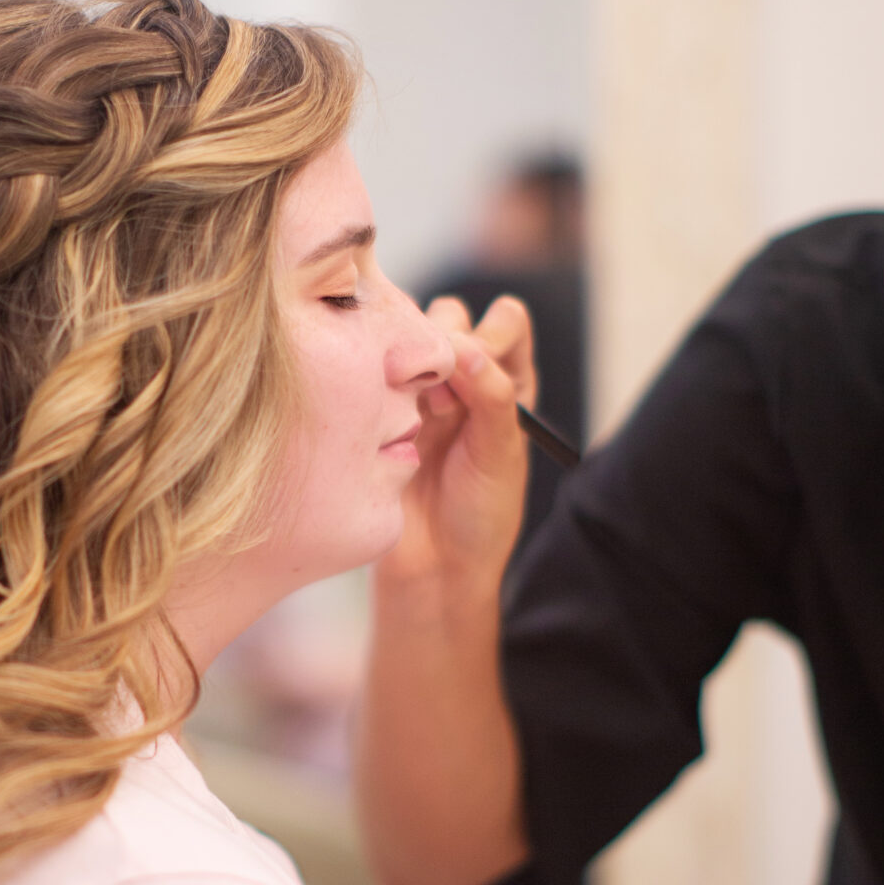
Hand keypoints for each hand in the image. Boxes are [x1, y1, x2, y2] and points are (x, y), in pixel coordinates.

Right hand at [380, 293, 537, 593]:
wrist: (429, 566)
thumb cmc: (479, 515)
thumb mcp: (500, 455)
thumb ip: (491, 395)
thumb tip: (466, 344)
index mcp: (508, 386)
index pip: (507, 322)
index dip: (493, 335)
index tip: (481, 375)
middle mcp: (466, 381)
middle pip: (453, 317)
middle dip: (447, 345)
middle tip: (444, 402)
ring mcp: (419, 393)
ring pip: (410, 336)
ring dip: (413, 361)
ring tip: (417, 411)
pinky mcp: (380, 408)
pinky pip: (376, 367)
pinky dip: (381, 379)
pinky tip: (385, 415)